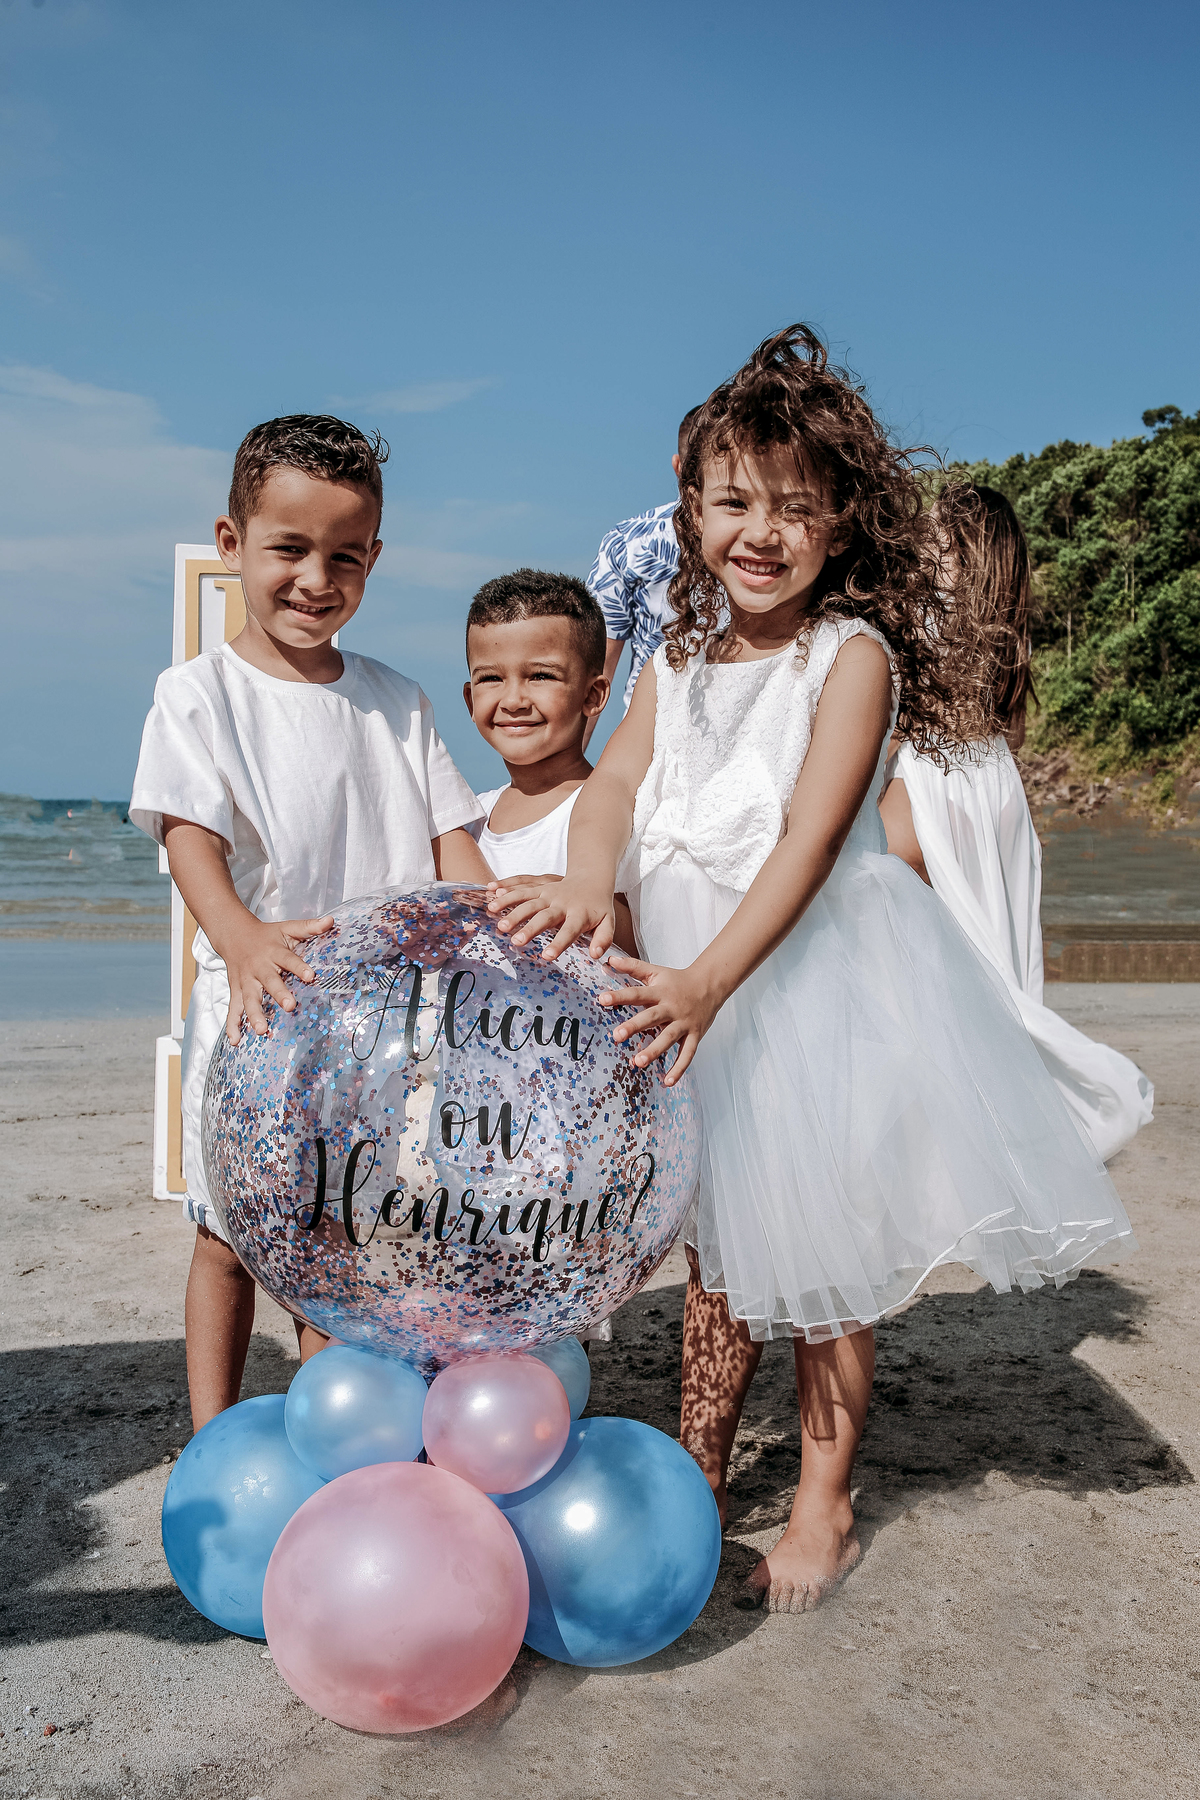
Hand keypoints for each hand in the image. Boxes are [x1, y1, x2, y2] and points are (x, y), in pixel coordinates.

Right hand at [216, 914, 332, 1043]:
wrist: (233, 934)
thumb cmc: (266, 935)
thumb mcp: (287, 928)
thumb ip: (309, 927)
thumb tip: (331, 921)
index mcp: (274, 952)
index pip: (289, 959)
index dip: (300, 967)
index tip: (311, 976)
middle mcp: (259, 968)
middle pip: (269, 982)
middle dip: (279, 994)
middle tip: (290, 1006)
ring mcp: (246, 982)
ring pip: (249, 999)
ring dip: (255, 1015)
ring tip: (262, 1030)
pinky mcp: (237, 992)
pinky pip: (234, 1010)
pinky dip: (233, 1025)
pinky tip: (235, 1041)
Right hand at [487, 874, 614, 960]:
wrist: (593, 877)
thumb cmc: (598, 906)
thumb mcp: (608, 922)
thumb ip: (603, 938)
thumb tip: (596, 955)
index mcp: (579, 913)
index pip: (569, 930)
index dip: (559, 943)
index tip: (547, 956)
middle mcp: (561, 902)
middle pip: (544, 915)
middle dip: (530, 927)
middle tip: (516, 941)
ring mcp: (548, 891)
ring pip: (528, 898)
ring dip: (511, 906)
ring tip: (495, 918)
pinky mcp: (539, 885)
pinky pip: (521, 885)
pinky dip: (506, 887)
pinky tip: (490, 891)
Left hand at [598, 953, 721, 1082]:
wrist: (710, 984)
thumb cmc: (677, 980)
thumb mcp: (656, 971)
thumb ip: (632, 967)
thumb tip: (608, 959)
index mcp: (660, 992)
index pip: (637, 993)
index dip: (620, 996)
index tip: (602, 1000)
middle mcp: (671, 1008)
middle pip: (651, 1017)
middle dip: (634, 1026)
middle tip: (617, 1035)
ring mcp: (684, 1023)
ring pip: (668, 1038)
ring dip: (653, 1050)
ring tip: (637, 1062)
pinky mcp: (694, 1035)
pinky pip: (687, 1054)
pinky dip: (679, 1068)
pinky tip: (667, 1082)